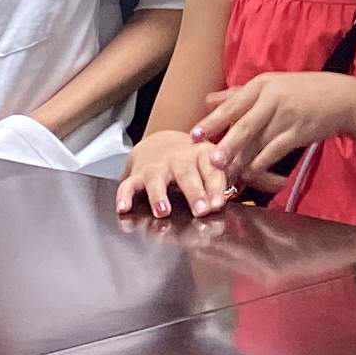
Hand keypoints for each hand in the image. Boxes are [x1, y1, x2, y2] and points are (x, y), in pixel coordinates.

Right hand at [118, 129, 236, 219]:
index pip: (212, 169)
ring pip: (157, 179)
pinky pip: (128, 185)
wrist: (162, 143)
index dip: (216, 186)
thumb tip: (231, 200)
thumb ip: (223, 183)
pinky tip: (123, 208)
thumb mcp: (211, 165)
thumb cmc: (194, 163)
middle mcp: (179, 159)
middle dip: (194, 192)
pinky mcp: (137, 174)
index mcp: (203, 155)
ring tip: (163, 211)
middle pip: (187, 174)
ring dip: (159, 195)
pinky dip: (124, 196)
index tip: (218, 203)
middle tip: (201, 210)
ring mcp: (157, 167)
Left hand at [195, 72, 355, 190]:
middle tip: (210, 161)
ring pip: (258, 143)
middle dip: (226, 145)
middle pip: (243, 125)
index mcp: (261, 84)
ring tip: (225, 175)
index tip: (193, 136)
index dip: (212, 122)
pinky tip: (251, 173)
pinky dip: (262, 164)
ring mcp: (286, 116)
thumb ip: (237, 94)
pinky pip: (274, 152)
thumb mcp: (270, 85)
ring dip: (241, 161)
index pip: (232, 105)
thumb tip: (208, 100)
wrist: (340, 98)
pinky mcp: (298, 133)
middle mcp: (272, 98)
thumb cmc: (301, 90)